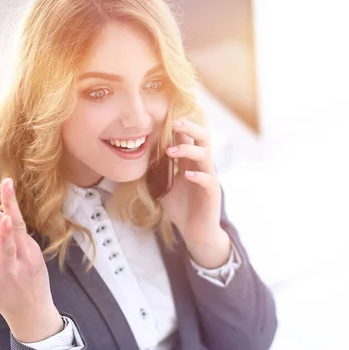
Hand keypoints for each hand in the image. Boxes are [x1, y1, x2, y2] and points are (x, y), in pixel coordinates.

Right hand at [0, 178, 62, 342]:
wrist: (36, 313)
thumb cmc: (6, 303)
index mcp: (11, 272)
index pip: (9, 248)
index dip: (7, 232)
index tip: (7, 217)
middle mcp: (26, 260)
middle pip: (19, 227)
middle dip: (11, 204)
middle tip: (3, 184)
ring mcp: (34, 254)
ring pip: (20, 227)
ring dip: (1, 212)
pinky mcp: (37, 251)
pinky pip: (22, 232)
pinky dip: (9, 223)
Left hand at [160, 119, 230, 267]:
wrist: (195, 231)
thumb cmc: (181, 207)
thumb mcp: (163, 186)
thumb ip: (155, 171)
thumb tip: (135, 159)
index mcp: (190, 161)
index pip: (188, 137)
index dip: (178, 127)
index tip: (162, 118)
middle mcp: (201, 165)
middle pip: (203, 137)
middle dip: (190, 128)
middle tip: (174, 124)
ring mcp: (208, 178)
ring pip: (205, 155)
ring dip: (188, 150)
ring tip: (170, 151)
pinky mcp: (212, 192)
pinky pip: (208, 179)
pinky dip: (197, 176)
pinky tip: (185, 175)